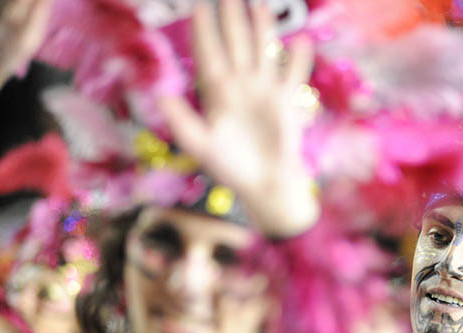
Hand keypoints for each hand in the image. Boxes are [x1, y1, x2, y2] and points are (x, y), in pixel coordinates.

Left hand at [159, 0, 317, 237]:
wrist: (263, 183)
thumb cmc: (230, 166)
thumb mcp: (200, 145)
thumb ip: (181, 121)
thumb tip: (161, 95)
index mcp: (216, 92)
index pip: (208, 52)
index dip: (202, 28)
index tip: (197, 5)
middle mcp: (240, 84)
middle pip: (234, 42)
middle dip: (230, 16)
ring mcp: (264, 89)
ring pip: (262, 49)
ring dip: (261, 27)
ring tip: (258, 3)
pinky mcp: (285, 101)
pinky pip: (292, 75)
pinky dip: (297, 60)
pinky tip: (301, 42)